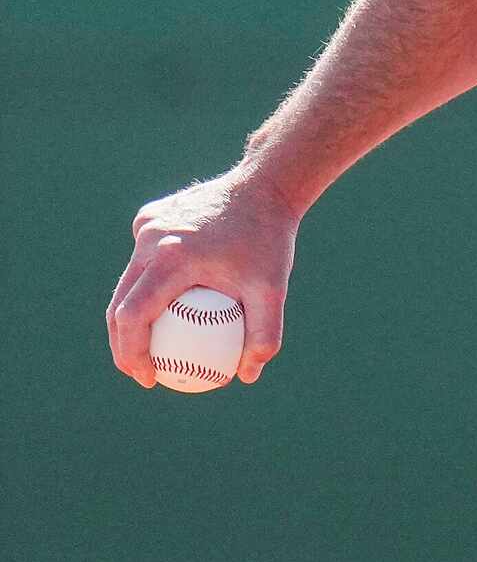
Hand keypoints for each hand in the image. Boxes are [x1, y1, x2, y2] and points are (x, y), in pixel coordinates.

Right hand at [106, 169, 302, 387]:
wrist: (267, 183)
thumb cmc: (271, 239)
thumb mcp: (273, 289)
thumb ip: (264, 335)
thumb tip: (247, 377)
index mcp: (171, 258)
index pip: (132, 317)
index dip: (131, 354)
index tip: (149, 378)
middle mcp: (151, 239)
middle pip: (119, 304)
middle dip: (122, 345)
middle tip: (143, 371)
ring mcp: (146, 225)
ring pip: (127, 281)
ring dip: (131, 316)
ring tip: (150, 347)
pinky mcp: (149, 216)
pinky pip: (143, 258)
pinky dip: (148, 282)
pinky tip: (169, 304)